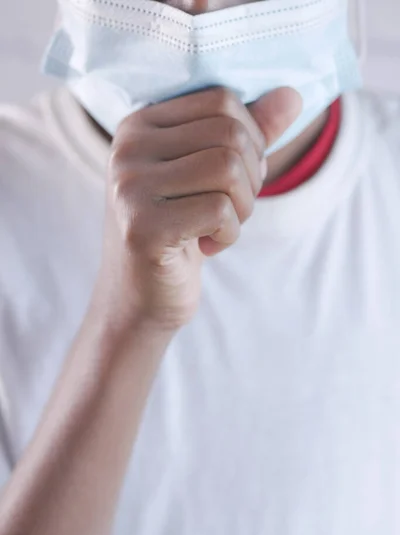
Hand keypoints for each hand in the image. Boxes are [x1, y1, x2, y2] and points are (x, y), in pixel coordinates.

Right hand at [95, 87, 300, 331]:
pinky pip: (219, 210)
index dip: (250, 141)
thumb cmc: (180, 233)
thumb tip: (292, 95)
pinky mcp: (142, 227)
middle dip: (251, 178)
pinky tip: (207, 247)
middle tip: (232, 210)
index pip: (222, 101)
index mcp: (140, 124)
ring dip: (243, 207)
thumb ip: (249, 134)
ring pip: (228, 168)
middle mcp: (127, 147)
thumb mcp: (212, 177)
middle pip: (229, 134)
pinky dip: (230, 234)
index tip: (234, 181)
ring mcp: (130, 187)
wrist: (140, 297)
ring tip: (220, 228)